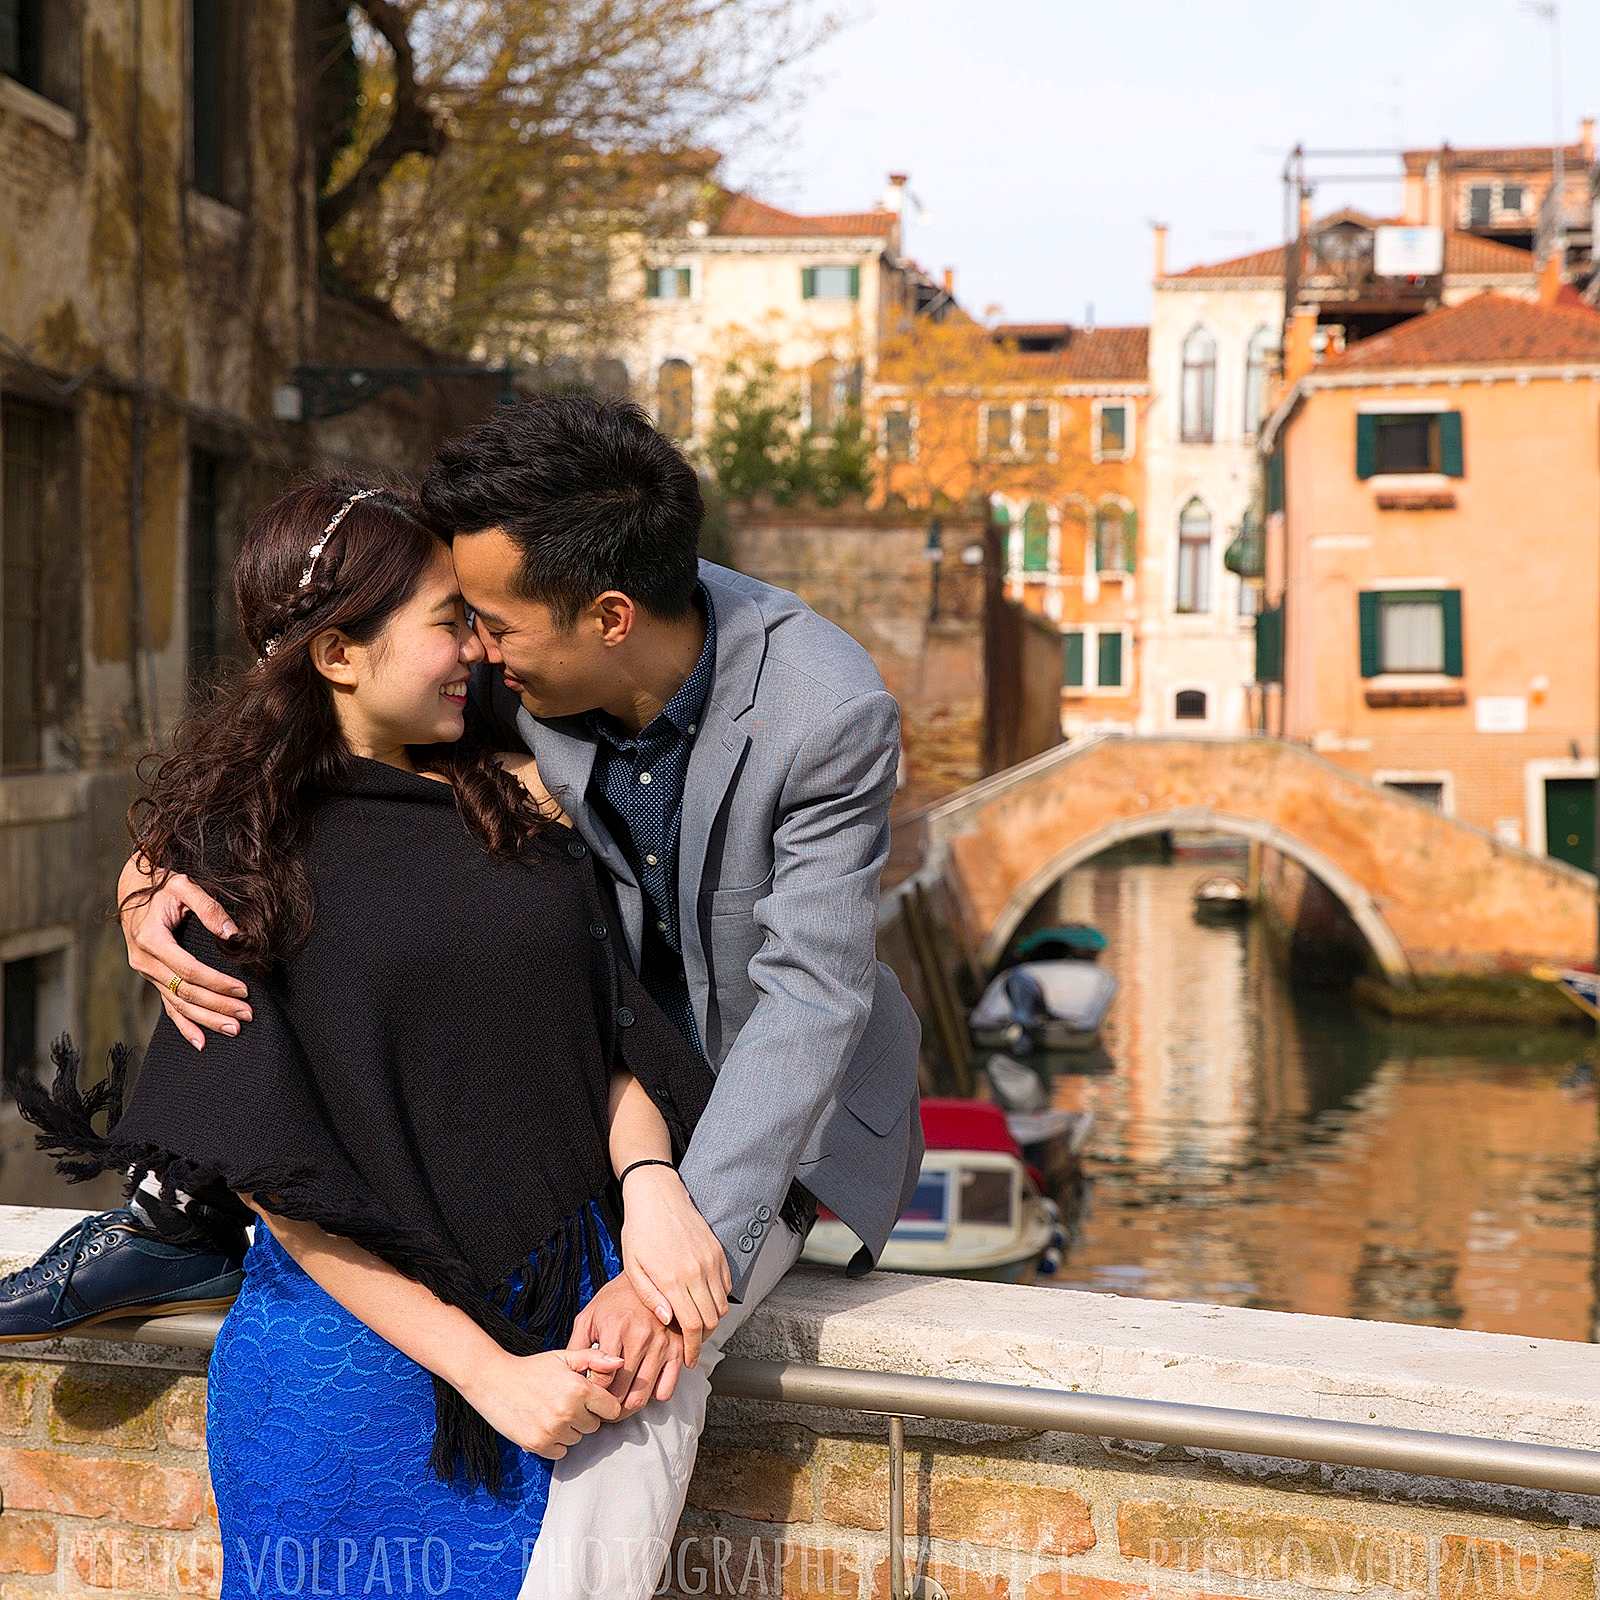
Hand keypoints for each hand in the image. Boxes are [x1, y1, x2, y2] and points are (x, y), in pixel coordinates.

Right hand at [118, 854, 251, 1048]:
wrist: (132, 888)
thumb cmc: (161, 885)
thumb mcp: (184, 886)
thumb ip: (209, 907)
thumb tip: (233, 933)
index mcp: (151, 940)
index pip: (189, 970)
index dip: (217, 983)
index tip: (244, 989)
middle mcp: (145, 961)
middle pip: (185, 992)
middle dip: (217, 1006)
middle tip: (247, 1015)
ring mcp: (146, 972)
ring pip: (177, 1004)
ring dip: (206, 1020)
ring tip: (233, 1029)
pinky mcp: (152, 977)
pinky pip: (168, 1006)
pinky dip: (183, 1025)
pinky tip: (200, 1042)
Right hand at [457, 1346, 624, 1458]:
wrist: (494, 1380)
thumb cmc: (532, 1368)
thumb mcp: (564, 1357)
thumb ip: (594, 1358)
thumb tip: (620, 1362)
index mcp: (579, 1388)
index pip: (611, 1409)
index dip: (602, 1404)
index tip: (591, 1400)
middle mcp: (568, 1411)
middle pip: (594, 1426)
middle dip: (584, 1416)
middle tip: (564, 1402)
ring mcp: (552, 1430)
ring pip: (577, 1439)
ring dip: (569, 1429)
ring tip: (551, 1411)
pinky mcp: (538, 1444)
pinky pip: (560, 1452)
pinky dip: (555, 1442)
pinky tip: (543, 1424)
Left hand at [566, 1274, 684, 1416]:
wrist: (650, 1277)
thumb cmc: (616, 1298)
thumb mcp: (589, 1316)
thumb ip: (576, 1346)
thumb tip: (568, 1376)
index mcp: (616, 1327)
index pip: (601, 1381)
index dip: (592, 1394)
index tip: (589, 1395)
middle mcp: (641, 1337)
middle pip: (621, 1393)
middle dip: (608, 1407)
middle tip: (602, 1407)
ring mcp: (662, 1344)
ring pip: (643, 1397)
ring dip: (628, 1407)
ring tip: (619, 1403)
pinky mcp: (679, 1348)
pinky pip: (666, 1390)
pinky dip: (653, 1395)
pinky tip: (644, 1385)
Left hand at [620, 1166, 729, 1368]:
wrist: (657, 1195)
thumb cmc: (640, 1230)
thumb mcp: (633, 1267)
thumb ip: (650, 1297)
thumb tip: (667, 1321)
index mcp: (673, 1279)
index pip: (692, 1326)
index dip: (692, 1348)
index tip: (688, 1359)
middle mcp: (697, 1271)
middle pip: (711, 1320)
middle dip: (702, 1338)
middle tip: (689, 1344)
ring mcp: (711, 1260)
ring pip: (722, 1305)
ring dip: (711, 1319)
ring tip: (695, 1324)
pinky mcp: (718, 1251)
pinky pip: (726, 1285)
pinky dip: (718, 1299)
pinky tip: (701, 1299)